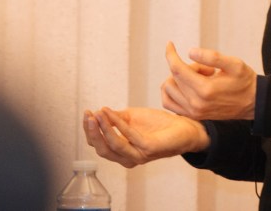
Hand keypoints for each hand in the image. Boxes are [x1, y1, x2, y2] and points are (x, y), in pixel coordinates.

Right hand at [83, 106, 208, 168]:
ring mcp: (138, 155)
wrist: (183, 126)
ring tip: (97, 114)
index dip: (90, 130)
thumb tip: (98, 113)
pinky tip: (111, 113)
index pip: (99, 145)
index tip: (86, 113)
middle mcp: (128, 157)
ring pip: (113, 146)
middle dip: (92, 132)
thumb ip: (115, 118)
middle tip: (88, 115)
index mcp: (122, 151)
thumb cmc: (157, 124)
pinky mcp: (149, 149)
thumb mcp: (131, 118)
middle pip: (102, 149)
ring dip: (103, 129)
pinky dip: (118, 124)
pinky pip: (129, 137)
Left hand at [160, 41, 256, 120]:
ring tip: (198, 78)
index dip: (171, 54)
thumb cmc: (244, 81)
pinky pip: (169, 102)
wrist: (252, 103)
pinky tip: (186, 85)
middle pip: (175, 77)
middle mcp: (196, 104)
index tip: (170, 44)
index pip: (177, 69)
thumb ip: (212, 57)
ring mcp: (193, 112)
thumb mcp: (234, 64)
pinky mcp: (192, 116)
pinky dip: (172, 91)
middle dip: (185, 66)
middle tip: (206, 68)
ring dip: (178, 78)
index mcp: (205, 89)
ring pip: (168, 89)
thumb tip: (190, 52)